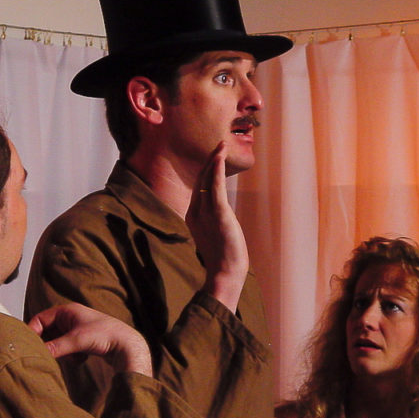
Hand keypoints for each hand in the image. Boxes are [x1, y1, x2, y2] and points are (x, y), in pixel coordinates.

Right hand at [29, 303, 151, 375]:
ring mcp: (77, 331)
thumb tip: (38, 354)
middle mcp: (71, 319)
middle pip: (48, 333)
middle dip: (50, 346)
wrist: (127, 346)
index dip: (33, 332)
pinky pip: (68, 351)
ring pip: (57, 344)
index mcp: (68, 311)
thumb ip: (56, 347)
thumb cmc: (106, 335)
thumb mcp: (77, 341)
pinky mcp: (83, 342)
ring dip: (63, 353)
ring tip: (75, 355)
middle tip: (50, 356)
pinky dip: (72, 357)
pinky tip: (83, 358)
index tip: (29, 347)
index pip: (40, 319)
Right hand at [186, 143, 248, 312]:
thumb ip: (213, 222)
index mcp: (193, 216)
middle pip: (201, 180)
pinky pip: (215, 186)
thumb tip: (219, 216)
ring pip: (207, 180)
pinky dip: (217, 170)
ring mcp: (205, 212)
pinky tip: (219, 158)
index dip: (206, 171)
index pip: (199, 187)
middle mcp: (196, 211)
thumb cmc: (222, 258)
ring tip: (220, 145)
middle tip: (217, 144)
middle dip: (210, 161)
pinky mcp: (217, 213)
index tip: (214, 157)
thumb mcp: (214, 235)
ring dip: (214, 161)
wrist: (225, 272)